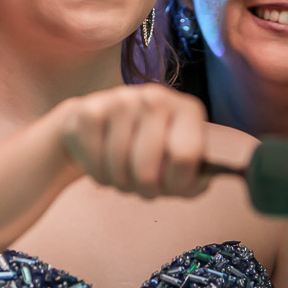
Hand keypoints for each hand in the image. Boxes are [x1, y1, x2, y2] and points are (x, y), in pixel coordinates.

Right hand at [45, 84, 209, 198]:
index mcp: (187, 109)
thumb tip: (197, 182)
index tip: (170, 187)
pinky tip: (104, 164)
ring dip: (121, 183)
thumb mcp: (177, 165)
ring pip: (119, 168)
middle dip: (144, 190)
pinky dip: (99, 175)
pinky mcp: (91, 110)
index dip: (176, 183)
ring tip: (125, 175)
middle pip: (148, 170)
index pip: (185, 155)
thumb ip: (195, 179)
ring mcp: (121, 100)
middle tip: (144, 187)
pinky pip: (94, 163)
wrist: (101, 126)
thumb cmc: (148, 151)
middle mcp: (156, 97)